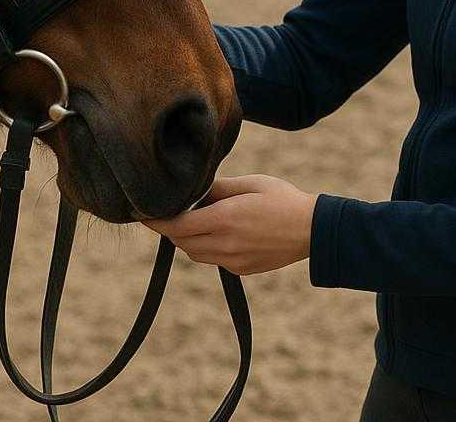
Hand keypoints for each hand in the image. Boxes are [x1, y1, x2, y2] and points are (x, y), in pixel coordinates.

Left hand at [140, 174, 317, 276]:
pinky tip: (220, 232)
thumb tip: (191, 193)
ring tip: (196, 219)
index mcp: (224, 220)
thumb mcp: (248, 184)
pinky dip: (207, 247)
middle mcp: (224, 244)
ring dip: (187, 238)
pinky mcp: (240, 270)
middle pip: (181, 241)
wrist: (313, 230)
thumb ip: (216, 189)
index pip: (176, 225)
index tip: (142, 213)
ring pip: (194, 253)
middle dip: (170, 228)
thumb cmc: (281, 199)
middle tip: (165, 212)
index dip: (155, 221)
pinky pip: (213, 259)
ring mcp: (233, 260)